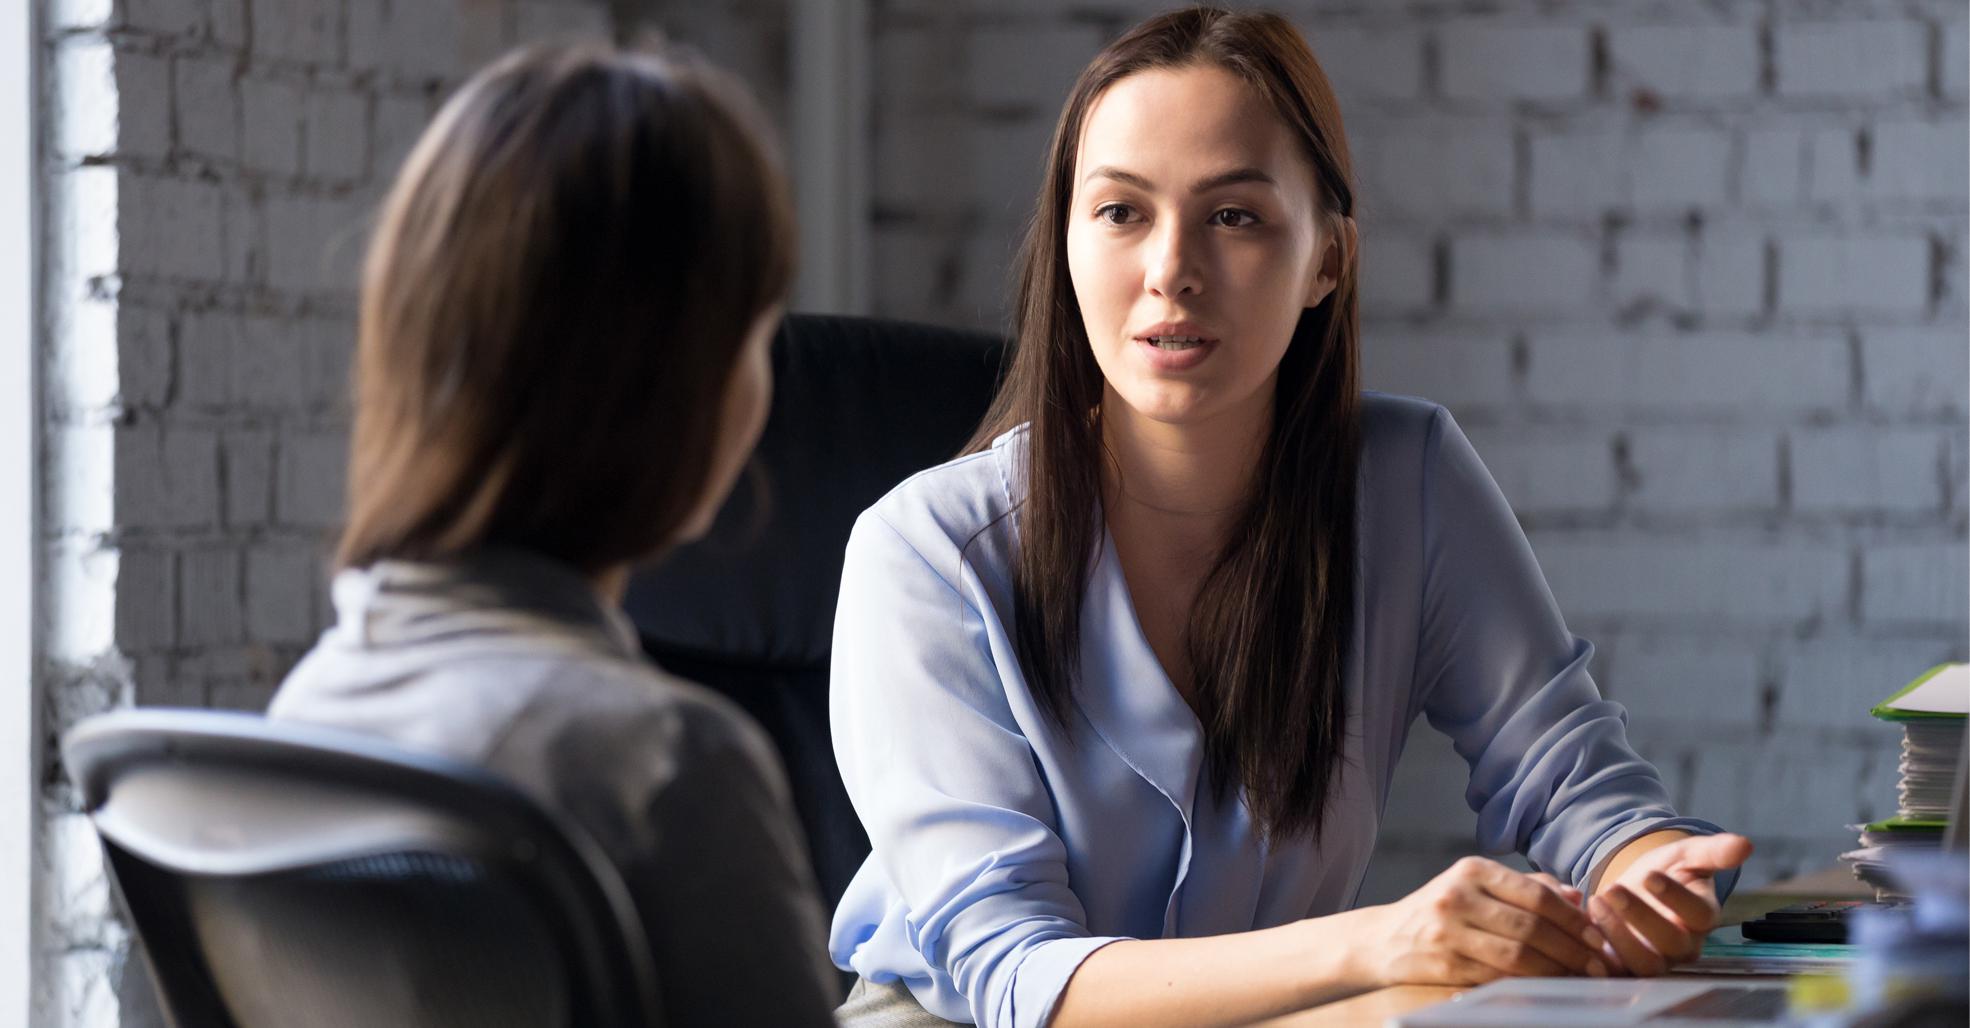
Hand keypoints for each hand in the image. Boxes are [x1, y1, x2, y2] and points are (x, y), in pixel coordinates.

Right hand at [1353, 856, 1610, 986]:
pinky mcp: (1443, 964)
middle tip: (1599, 964)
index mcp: (1472, 870)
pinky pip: (1497, 977)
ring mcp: (1448, 931)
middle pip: (1531, 926)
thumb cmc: (1443, 911)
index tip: (1599, 936)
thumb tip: (1578, 897)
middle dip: (1572, 948)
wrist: (1383, 939)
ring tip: (1579, 978)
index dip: (1573, 918)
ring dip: (1556, 970)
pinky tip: (1547, 987)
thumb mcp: (1477, 886)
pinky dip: (1528, 984)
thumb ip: (1526, 887)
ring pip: (1517, 955)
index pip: (1536, 894)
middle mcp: (1458, 896)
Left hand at [1589, 833, 1752, 975]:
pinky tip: (1583, 928)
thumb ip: (1714, 851)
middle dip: (1641, 917)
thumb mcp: (1687, 855)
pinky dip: (1599, 956)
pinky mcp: (1626, 968)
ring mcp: (1656, 960)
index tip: (1651, 875)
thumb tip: (1745, 844)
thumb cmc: (1666, 871)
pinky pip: (1616, 972)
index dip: (1676, 897)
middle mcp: (1684, 946)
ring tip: (1595, 902)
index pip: (1699, 915)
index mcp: (1702, 917)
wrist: (1635, 887)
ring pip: (1644, 964)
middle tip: (1613, 889)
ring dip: (1618, 935)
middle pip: (1671, 943)